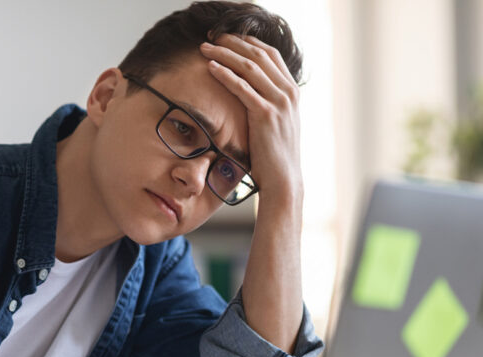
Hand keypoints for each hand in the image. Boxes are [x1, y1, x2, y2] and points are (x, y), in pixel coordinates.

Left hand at [199, 34, 301, 201]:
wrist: (283, 179)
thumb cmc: (273, 155)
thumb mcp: (276, 123)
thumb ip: (267, 104)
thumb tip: (249, 95)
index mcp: (291, 91)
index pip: (270, 54)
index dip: (247, 42)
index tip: (226, 38)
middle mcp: (288, 93)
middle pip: (258, 55)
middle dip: (233, 43)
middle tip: (211, 38)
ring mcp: (279, 102)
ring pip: (249, 67)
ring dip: (224, 54)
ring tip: (204, 49)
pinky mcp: (265, 115)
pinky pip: (242, 88)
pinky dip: (225, 75)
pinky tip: (210, 68)